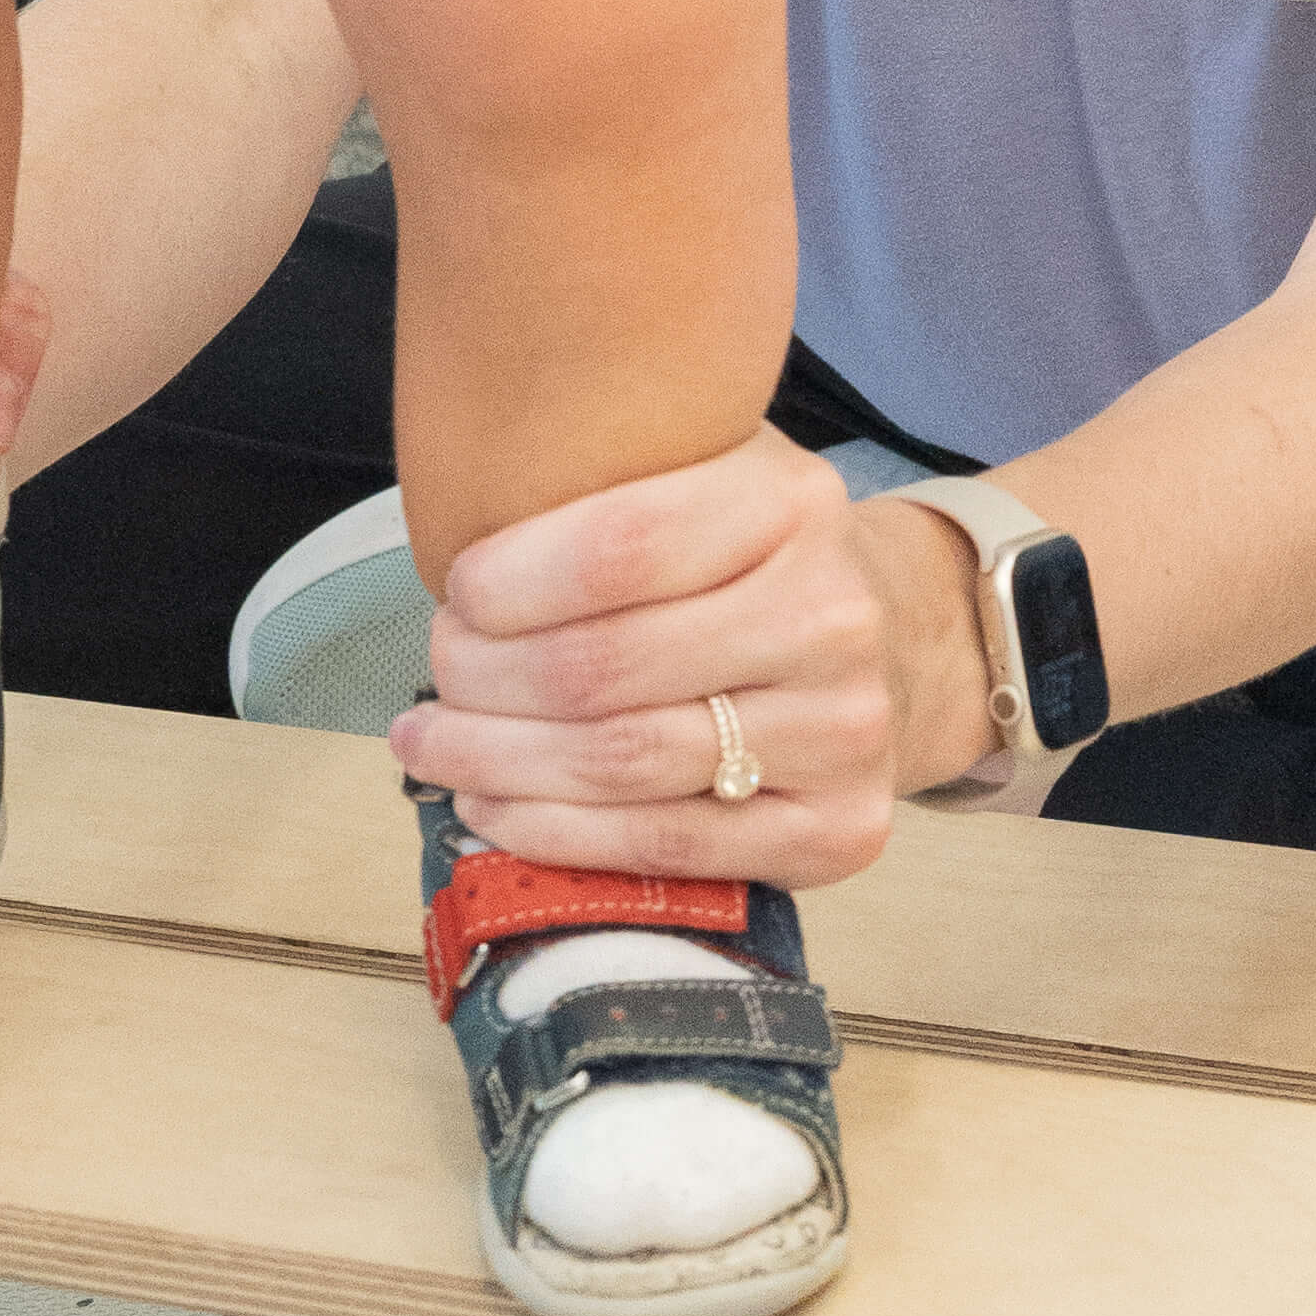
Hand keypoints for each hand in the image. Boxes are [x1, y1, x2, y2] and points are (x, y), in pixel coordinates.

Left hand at [388, 427, 987, 889]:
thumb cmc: (745, 557)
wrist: (884, 643)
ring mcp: (845, 730)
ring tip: (431, 744)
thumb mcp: (704, 470)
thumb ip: (610, 478)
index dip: (513, 582)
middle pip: (607, 667)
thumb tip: (453, 519)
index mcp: (791, 501)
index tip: (454, 594)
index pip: (622, 544)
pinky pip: (669, 845)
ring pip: (626, 762)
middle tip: (430, 679)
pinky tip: (495, 806)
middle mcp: (831, 613)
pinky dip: (559, 832)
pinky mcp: (840, 829)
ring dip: (500, 761)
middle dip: (486, 681)